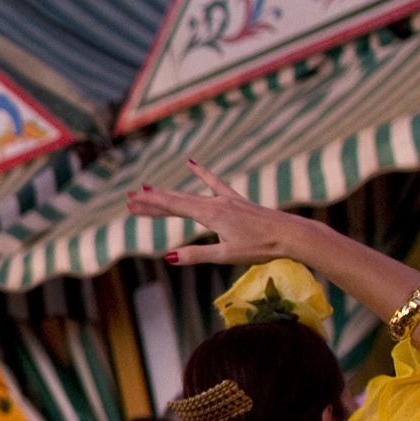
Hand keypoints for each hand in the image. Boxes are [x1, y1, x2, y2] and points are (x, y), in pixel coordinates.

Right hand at [125, 157, 312, 268]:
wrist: (291, 234)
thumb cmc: (261, 248)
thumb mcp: (226, 255)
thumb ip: (196, 255)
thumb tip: (167, 257)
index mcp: (211, 214)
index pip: (173, 207)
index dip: (150, 204)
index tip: (130, 201)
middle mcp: (215, 202)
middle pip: (177, 199)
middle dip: (152, 200)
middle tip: (128, 199)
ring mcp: (226, 199)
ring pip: (190, 194)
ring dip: (169, 193)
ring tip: (148, 188)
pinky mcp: (236, 200)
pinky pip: (214, 183)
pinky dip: (201, 174)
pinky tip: (191, 163)